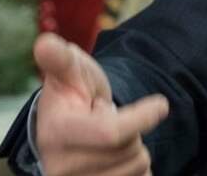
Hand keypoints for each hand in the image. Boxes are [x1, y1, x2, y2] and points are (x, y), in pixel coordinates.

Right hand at [33, 32, 168, 175]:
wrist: (68, 130)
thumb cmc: (73, 94)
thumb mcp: (70, 71)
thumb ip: (60, 58)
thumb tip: (45, 43)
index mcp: (56, 134)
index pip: (111, 133)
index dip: (141, 118)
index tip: (161, 104)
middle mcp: (60, 169)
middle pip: (129, 150)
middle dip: (132, 131)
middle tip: (109, 121)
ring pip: (137, 168)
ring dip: (133, 151)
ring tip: (110, 140)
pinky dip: (138, 170)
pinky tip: (118, 160)